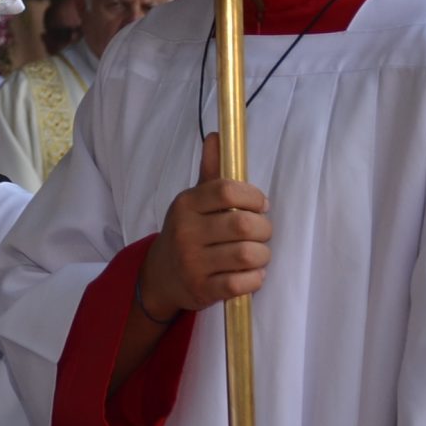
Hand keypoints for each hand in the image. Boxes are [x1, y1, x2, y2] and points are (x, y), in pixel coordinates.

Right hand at [140, 134, 271, 320]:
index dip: (254, 196)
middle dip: (264, 229)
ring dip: (262, 255)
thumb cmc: (187, 233)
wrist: (161, 276)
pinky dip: (255, 279)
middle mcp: (185, 232)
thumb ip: (211, 171)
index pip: (227, 190)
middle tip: (261, 233)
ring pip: (247, 255)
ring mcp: (192, 262)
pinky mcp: (201, 289)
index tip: (260, 205)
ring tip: (257, 255)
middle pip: (244, 224)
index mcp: (185, 205)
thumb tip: (218, 136)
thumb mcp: (193, 202)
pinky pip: (241, 283)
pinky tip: (250, 274)